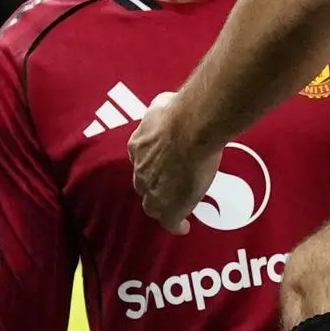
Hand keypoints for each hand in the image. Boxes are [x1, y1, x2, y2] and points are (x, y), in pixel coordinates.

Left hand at [129, 90, 219, 234]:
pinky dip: (176, 224)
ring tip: (175, 209)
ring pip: (153, 205)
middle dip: (154, 186)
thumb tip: (167, 103)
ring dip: (163, 206)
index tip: (160, 165)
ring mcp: (154, 190)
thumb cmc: (180, 113)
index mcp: (138, 146)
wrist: (190, 129)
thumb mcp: (164, 105)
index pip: (141, 160)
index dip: (151, 164)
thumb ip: (163, 108)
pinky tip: (182, 227)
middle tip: (168, 187)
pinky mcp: (170, 206)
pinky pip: (170, 221)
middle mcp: (141, 169)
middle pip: (143, 184)